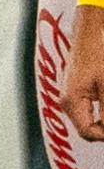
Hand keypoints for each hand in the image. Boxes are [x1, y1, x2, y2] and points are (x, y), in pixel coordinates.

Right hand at [66, 4, 103, 142]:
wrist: (89, 35)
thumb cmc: (98, 55)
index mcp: (72, 102)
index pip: (88, 132)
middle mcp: (68, 102)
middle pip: (88, 129)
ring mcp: (72, 98)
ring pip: (91, 121)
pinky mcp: (78, 93)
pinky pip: (91, 112)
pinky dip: (103, 112)